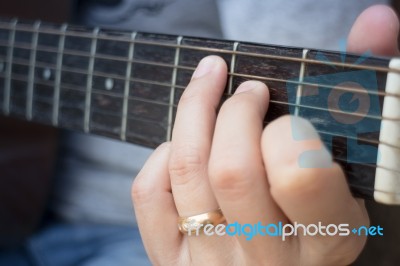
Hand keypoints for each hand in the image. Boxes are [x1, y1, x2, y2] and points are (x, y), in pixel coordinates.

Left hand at [132, 5, 398, 265]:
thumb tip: (375, 19)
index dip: (286, 129)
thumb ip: (362, 93)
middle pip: (232, 170)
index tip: (283, 111)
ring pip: (187, 173)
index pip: (299, 174)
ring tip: (210, 85)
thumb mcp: (348, 168)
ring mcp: (214, 263)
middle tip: (248, 90)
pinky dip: (162, 156)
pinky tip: (182, 147)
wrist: (282, 264)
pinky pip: (150, 195)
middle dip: (235, 109)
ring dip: (194, 111)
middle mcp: (268, 258)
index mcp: (326, 235)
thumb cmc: (316, 208)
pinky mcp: (173, 259)